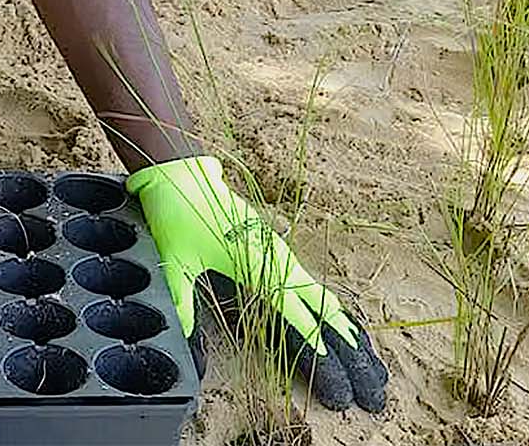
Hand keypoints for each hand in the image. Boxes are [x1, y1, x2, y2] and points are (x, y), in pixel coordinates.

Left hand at [128, 155, 386, 412]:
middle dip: (331, 318)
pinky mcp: (262, 233)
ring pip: (303, 276)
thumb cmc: (176, 216)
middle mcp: (267, 251)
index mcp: (251, 260)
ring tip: (344, 323)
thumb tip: (184, 333)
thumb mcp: (175, 261)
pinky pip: (293, 263)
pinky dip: (309, 282)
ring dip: (324, 300)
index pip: (287, 303)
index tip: (326, 352)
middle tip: (353, 342)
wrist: (181, 174)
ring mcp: (267, 240)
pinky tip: (313, 293)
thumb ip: (181, 300)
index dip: (307, 329)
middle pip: (306, 290)